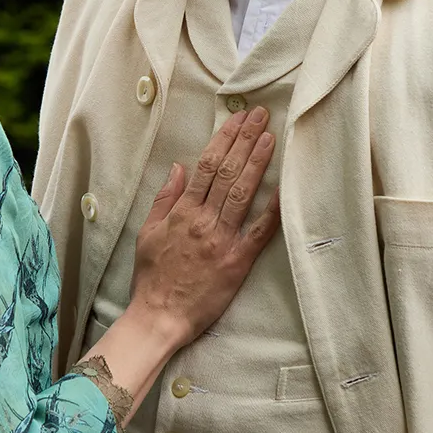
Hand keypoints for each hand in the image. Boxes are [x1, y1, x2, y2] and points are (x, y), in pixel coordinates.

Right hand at [127, 106, 281, 347]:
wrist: (158, 317)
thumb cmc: (151, 278)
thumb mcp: (148, 233)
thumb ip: (165, 199)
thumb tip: (178, 167)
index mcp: (182, 212)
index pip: (207, 166)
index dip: (224, 139)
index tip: (238, 119)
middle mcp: (203, 221)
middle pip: (228, 173)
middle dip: (245, 141)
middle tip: (261, 116)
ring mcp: (222, 240)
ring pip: (243, 194)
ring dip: (257, 163)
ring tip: (270, 138)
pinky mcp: (238, 262)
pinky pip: (260, 232)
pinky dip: (273, 210)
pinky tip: (285, 188)